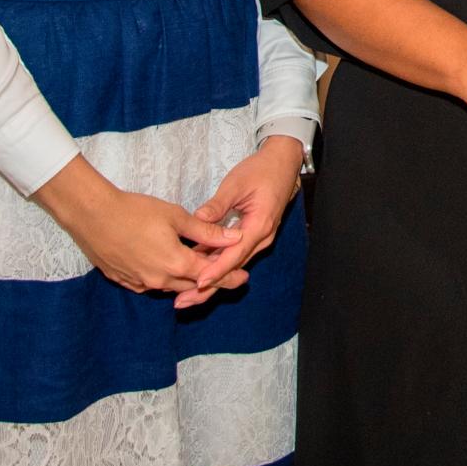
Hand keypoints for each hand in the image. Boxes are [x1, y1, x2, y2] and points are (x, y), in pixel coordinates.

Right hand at [33, 156, 242, 293]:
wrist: (92, 216)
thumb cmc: (134, 211)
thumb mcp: (175, 216)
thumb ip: (205, 231)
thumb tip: (234, 237)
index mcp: (175, 264)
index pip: (210, 275)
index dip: (228, 276)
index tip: (244, 278)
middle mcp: (159, 280)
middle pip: (193, 285)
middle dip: (212, 282)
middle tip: (231, 279)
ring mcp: (139, 283)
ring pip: (171, 287)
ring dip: (188, 282)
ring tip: (201, 275)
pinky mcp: (124, 280)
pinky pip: (151, 285)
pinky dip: (165, 280)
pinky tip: (168, 271)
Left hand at [178, 136, 307, 308]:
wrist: (283, 164)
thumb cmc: (261, 170)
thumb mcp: (235, 184)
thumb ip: (217, 206)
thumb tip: (196, 221)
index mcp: (259, 226)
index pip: (235, 255)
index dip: (216, 270)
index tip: (197, 283)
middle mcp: (261, 238)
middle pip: (233, 268)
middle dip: (209, 286)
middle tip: (183, 301)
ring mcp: (258, 239)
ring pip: (233, 264)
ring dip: (211, 279)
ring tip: (186, 295)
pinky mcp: (252, 236)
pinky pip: (234, 255)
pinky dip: (217, 265)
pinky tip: (198, 272)